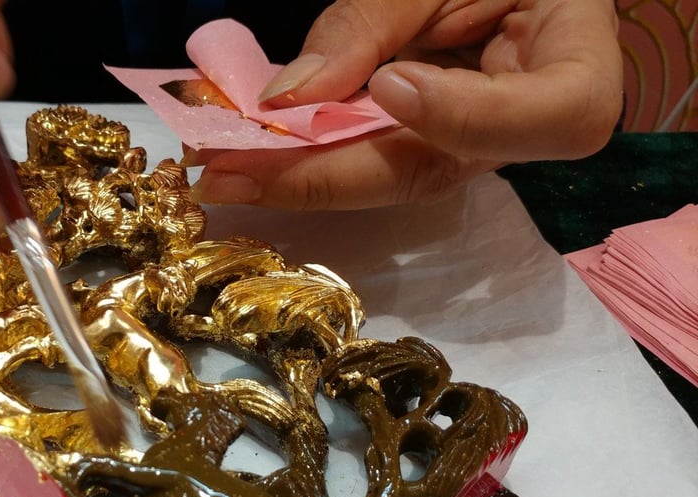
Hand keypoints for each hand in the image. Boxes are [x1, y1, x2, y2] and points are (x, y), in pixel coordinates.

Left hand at [190, 0, 623, 209]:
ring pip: (388, 176)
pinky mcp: (427, 141)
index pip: (553, 117)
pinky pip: (367, 157)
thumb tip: (290, 97)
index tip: (391, 83)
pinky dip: (305, 155)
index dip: (468, 115)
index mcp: (575, 68)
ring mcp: (468, 143)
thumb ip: (374, 22)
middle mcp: (522, 129)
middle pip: (433, 169)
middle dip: (322, 175)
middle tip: (228, 173)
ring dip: (295, 176)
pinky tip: (246, 154)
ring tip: (219, 170)